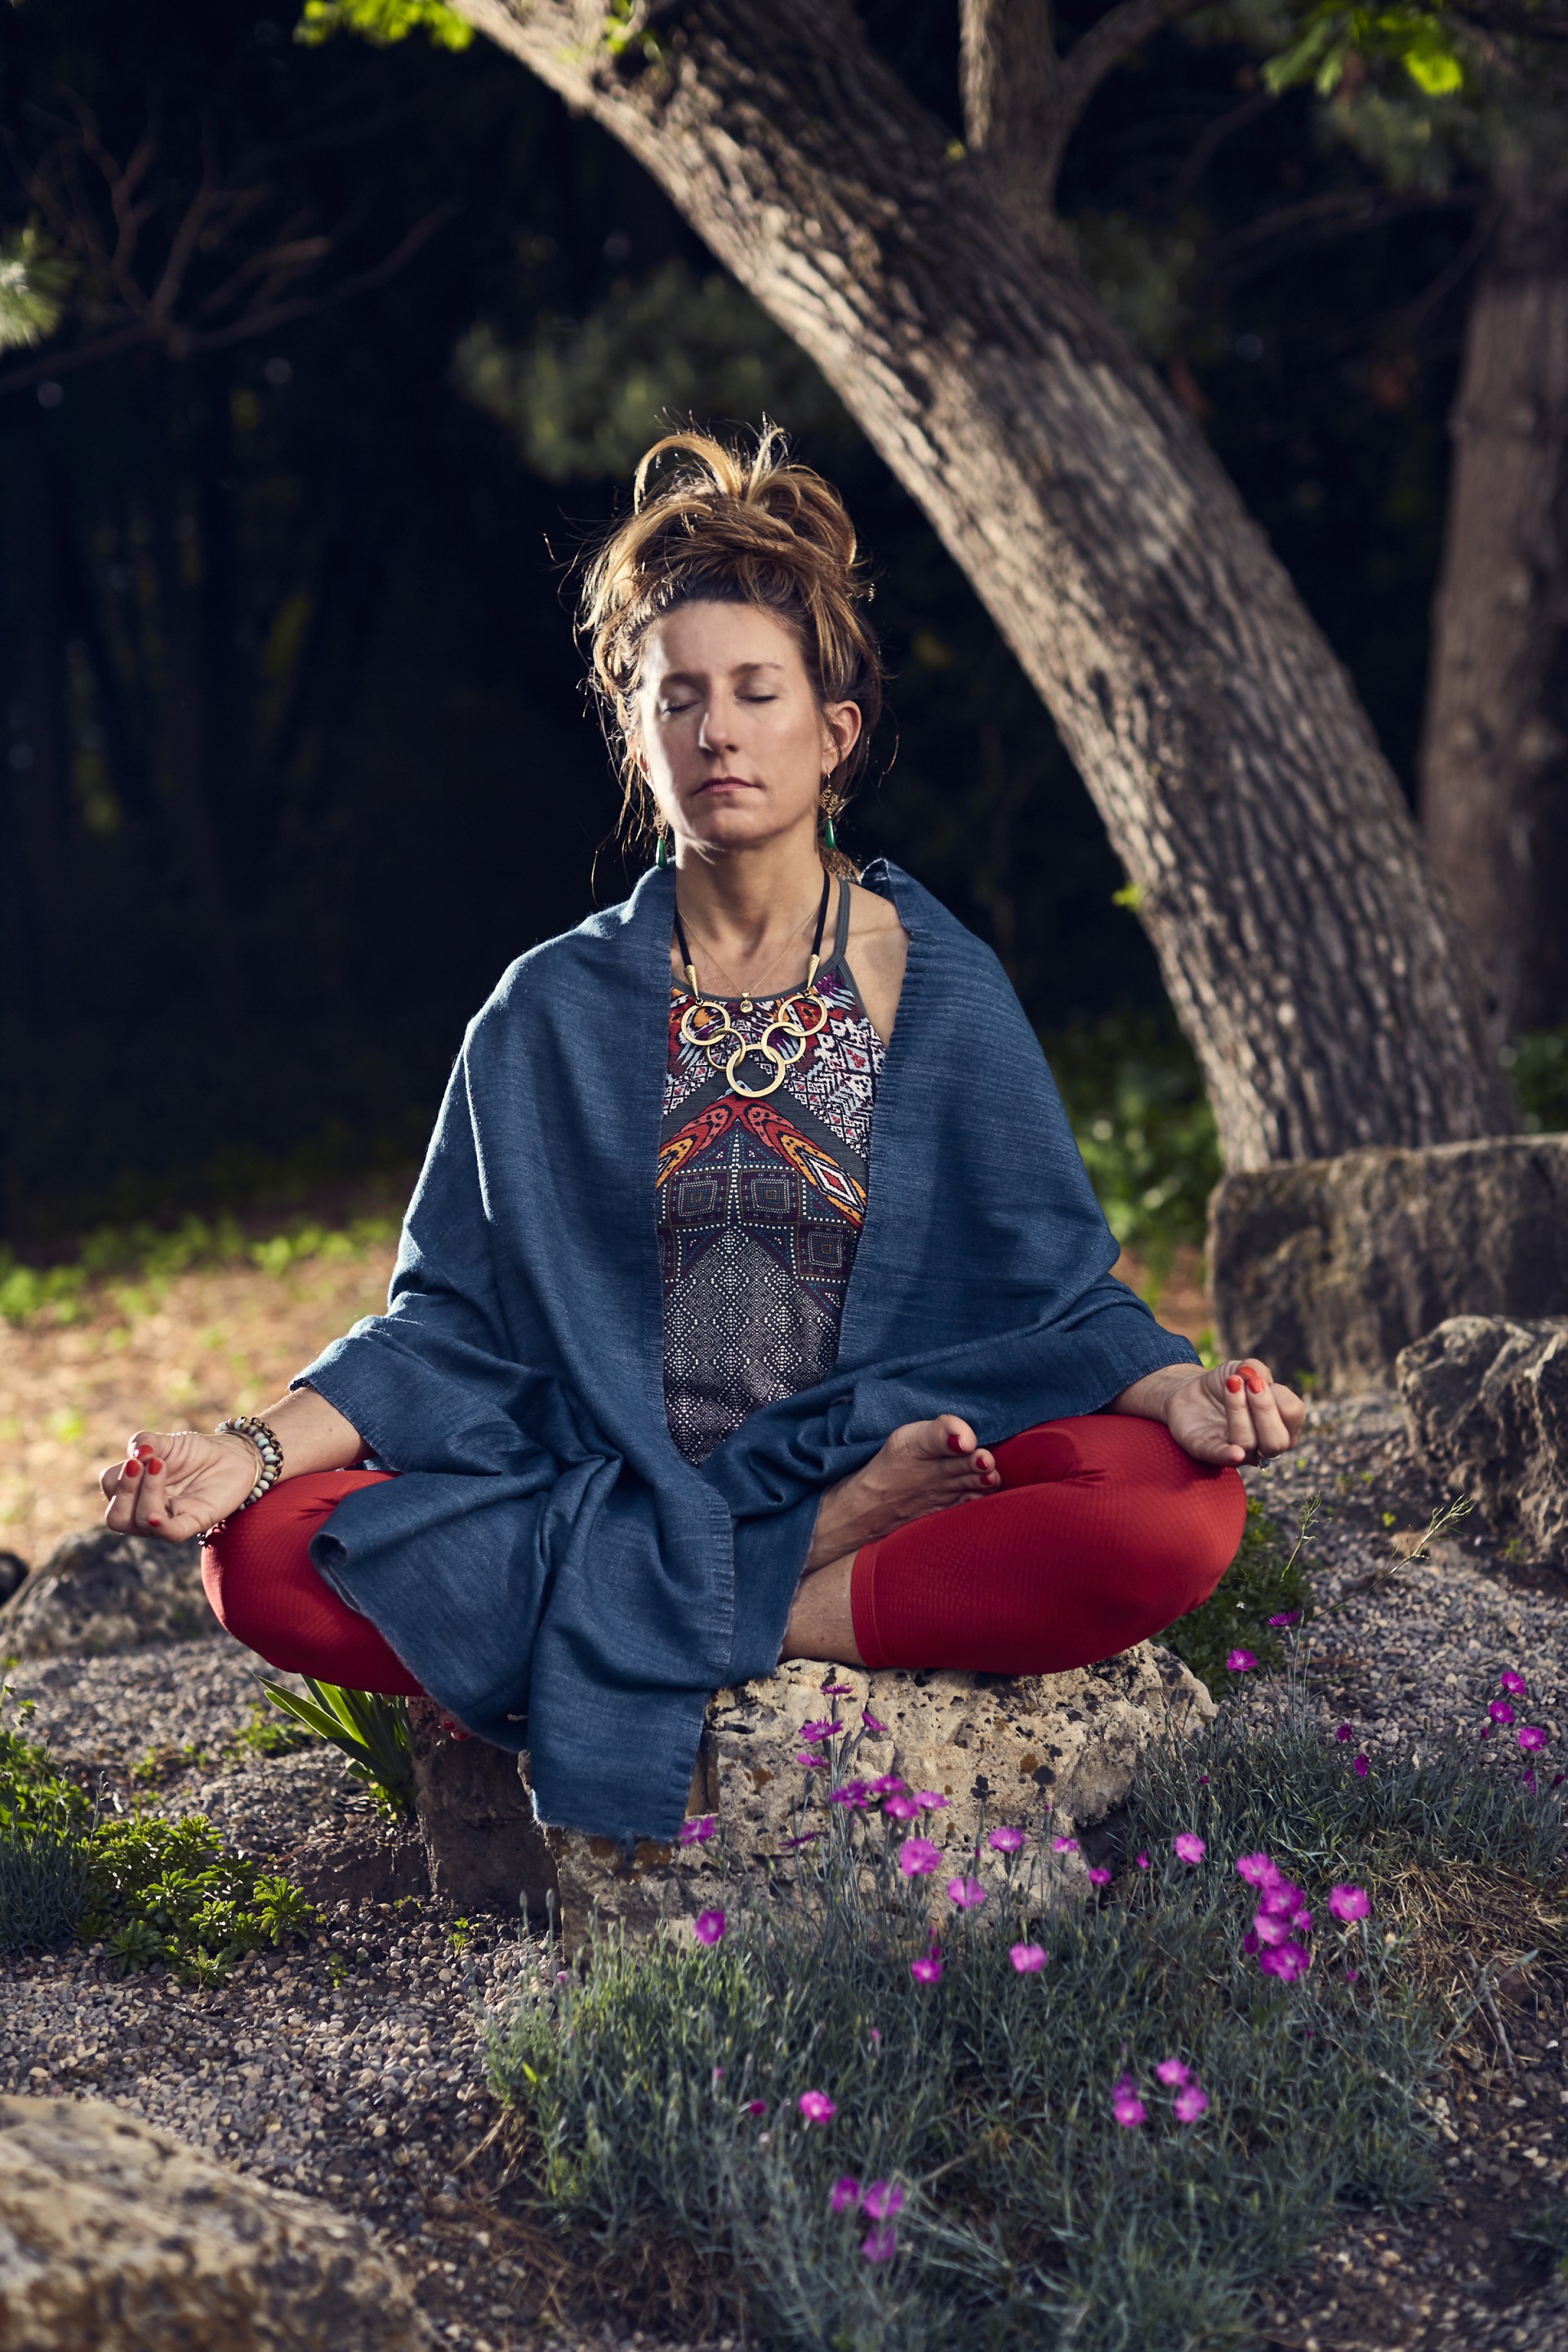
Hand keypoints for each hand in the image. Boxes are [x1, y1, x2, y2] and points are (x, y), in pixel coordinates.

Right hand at [99, 1429, 261, 1543]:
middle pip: (116, 1518)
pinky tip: (154, 1515)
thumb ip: (146, 1441)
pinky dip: (160, 1527)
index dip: (119, 1473)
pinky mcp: (194, 1523)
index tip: (140, 1454)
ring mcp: (169, 1519)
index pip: (110, 1488)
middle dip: (125, 1489)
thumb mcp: (167, 1441)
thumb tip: (135, 1452)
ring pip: (141, 1523)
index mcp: (135, 1492)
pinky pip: (170, 1534)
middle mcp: (147, 1510)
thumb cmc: (195, 1452)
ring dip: (147, 1491)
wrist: (232, 1456)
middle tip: (142, 1464)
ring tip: (160, 1464)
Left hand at [1162, 1360, 1305, 1467]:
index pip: (1292, 1414)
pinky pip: (1219, 1457)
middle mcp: (1262, 1444)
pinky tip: (1235, 1452)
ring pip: (1247, 1443)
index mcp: (1280, 1424)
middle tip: (1251, 1384)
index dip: (1279, 1395)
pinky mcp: (1206, 1450)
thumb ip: (1256, 1370)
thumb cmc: (1226, 1384)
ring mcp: (1235, 1451)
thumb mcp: (1243, 1369)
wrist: (1190, 1391)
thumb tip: (1256, 1377)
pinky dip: (1229, 1455)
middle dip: (1265, 1409)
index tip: (1258, 1379)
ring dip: (1239, 1411)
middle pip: (1277, 1440)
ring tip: (1230, 1384)